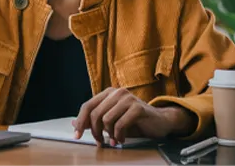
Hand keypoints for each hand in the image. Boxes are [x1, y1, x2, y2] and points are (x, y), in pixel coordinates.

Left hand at [72, 87, 195, 146]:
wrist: (160, 121)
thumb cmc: (134, 121)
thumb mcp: (112, 120)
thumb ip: (94, 120)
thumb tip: (74, 124)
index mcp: (108, 93)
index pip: (87, 106)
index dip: (80, 122)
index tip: (76, 136)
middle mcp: (116, 92)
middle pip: (95, 113)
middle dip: (95, 131)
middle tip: (100, 142)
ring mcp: (127, 98)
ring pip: (106, 119)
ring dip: (108, 135)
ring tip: (114, 141)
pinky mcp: (137, 107)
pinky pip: (120, 124)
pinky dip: (119, 135)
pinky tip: (121, 140)